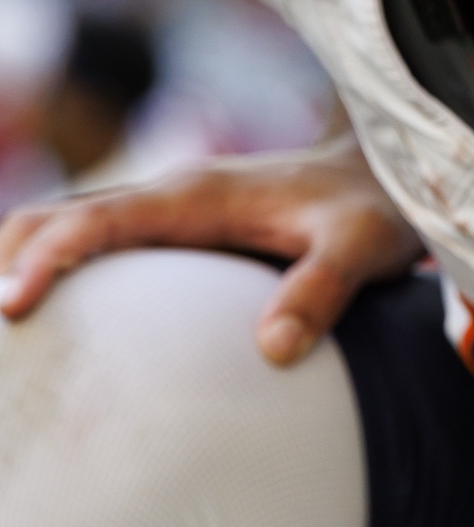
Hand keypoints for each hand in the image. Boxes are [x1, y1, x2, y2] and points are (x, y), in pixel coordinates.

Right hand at [0, 134, 420, 363]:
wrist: (382, 177)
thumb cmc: (371, 210)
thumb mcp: (363, 249)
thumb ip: (321, 292)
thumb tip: (273, 349)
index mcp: (198, 196)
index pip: (97, 219)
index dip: (46, 258)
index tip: (9, 305)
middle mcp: (168, 195)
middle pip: (55, 217)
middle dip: (6, 261)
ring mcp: (165, 210)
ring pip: (66, 226)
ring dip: (21, 264)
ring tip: (4, 334)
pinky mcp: (171, 230)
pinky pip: (93, 242)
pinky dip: (52, 269)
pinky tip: (43, 322)